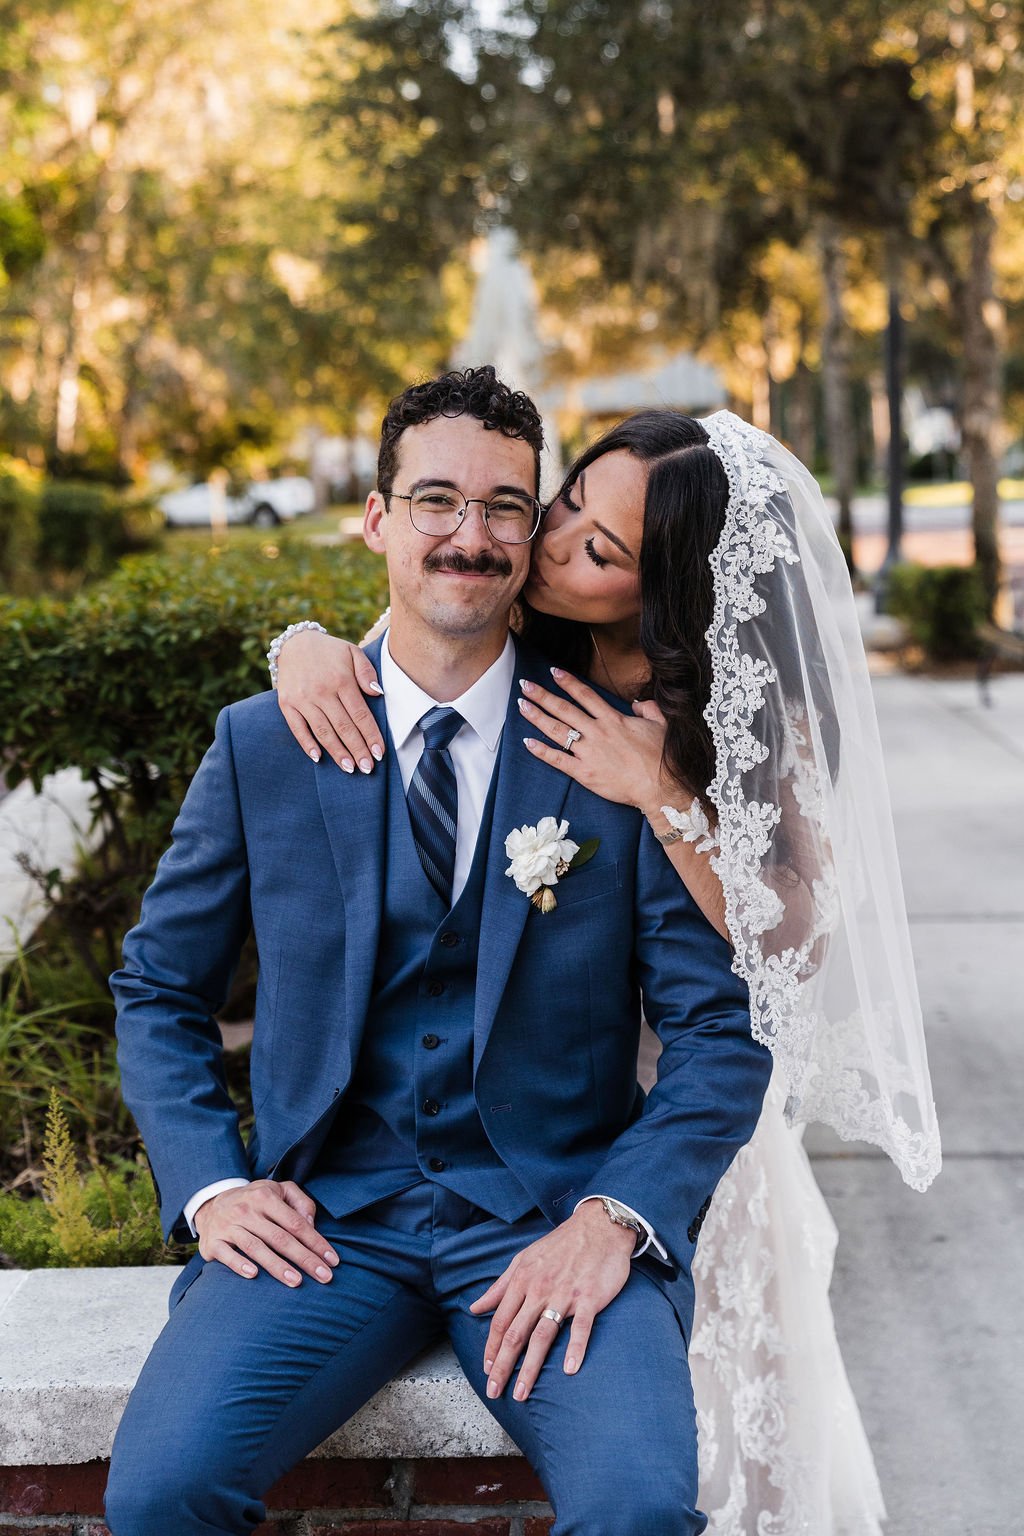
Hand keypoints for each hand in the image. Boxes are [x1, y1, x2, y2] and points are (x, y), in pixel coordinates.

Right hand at [193, 1179, 339, 1286]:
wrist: (211, 1203)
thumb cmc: (255, 1201)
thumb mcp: (279, 1190)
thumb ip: (300, 1203)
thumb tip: (311, 1226)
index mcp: (266, 1197)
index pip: (296, 1223)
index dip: (316, 1242)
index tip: (332, 1261)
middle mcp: (247, 1210)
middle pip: (280, 1238)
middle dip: (304, 1259)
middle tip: (324, 1277)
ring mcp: (228, 1226)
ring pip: (256, 1247)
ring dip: (277, 1266)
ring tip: (296, 1282)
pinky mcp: (212, 1242)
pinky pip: (227, 1254)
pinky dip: (239, 1265)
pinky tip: (254, 1275)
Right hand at [277, 629, 384, 773]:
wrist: (294, 642)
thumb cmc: (329, 651)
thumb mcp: (353, 652)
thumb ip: (367, 672)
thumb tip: (378, 693)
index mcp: (341, 680)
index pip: (360, 714)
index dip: (371, 735)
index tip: (380, 753)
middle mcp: (321, 691)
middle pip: (343, 727)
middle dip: (357, 750)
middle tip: (368, 768)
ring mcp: (302, 699)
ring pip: (323, 731)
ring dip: (337, 752)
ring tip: (350, 768)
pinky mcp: (286, 704)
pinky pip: (297, 729)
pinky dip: (307, 744)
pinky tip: (319, 758)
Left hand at [468, 1199, 634, 1401]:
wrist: (598, 1226)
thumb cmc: (560, 1245)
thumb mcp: (524, 1259)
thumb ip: (500, 1286)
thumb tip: (475, 1307)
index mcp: (523, 1280)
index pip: (501, 1321)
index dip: (492, 1348)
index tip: (486, 1370)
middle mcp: (540, 1289)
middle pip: (517, 1333)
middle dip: (503, 1366)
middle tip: (495, 1391)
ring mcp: (565, 1294)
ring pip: (543, 1336)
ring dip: (530, 1367)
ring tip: (522, 1392)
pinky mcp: (590, 1298)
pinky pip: (581, 1327)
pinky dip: (575, 1348)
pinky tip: (569, 1369)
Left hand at [518, 668, 670, 815]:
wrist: (659, 786)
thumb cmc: (661, 757)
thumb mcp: (661, 725)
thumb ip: (648, 709)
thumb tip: (637, 703)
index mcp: (613, 719)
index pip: (585, 696)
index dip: (568, 682)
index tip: (553, 672)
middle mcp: (597, 732)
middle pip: (564, 709)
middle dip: (543, 695)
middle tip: (525, 685)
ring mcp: (589, 753)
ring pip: (557, 730)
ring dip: (537, 717)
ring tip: (521, 705)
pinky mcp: (584, 773)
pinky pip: (558, 760)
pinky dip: (541, 751)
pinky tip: (527, 742)